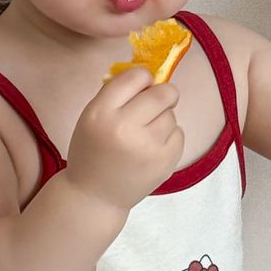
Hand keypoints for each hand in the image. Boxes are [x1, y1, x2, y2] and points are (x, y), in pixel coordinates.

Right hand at [64, 67, 183, 211]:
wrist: (95, 196)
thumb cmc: (92, 151)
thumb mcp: (91, 117)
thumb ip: (116, 94)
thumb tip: (150, 74)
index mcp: (101, 113)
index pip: (135, 77)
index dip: (143, 78)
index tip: (143, 86)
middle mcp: (124, 127)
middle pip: (162, 94)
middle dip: (163, 94)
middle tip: (157, 102)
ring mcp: (147, 147)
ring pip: (172, 115)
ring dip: (163, 118)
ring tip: (147, 133)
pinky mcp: (164, 162)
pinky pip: (179, 134)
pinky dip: (169, 137)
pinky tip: (153, 148)